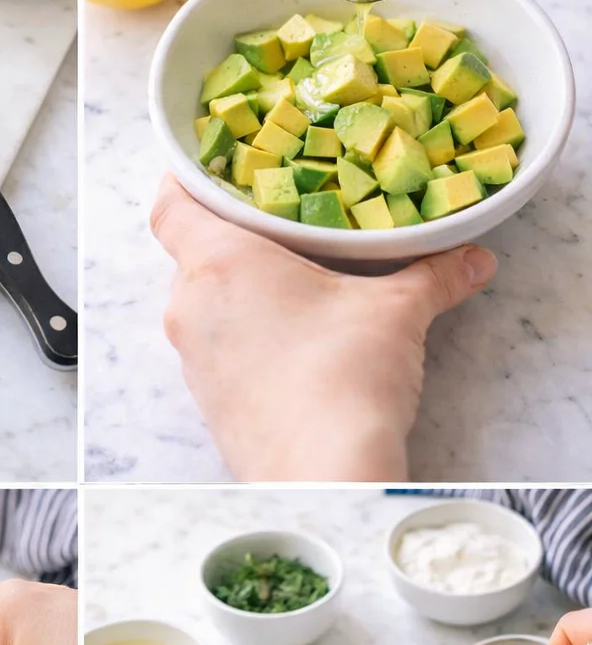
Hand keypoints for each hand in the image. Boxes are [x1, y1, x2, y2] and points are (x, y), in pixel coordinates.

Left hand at [150, 175, 496, 480]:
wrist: (321, 474)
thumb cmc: (344, 377)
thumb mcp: (397, 311)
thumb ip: (432, 274)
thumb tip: (471, 259)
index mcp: (217, 263)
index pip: (172, 203)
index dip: (190, 180)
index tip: (223, 171)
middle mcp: (190, 308)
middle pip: (194, 253)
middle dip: (238, 238)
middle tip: (288, 224)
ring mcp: (194, 361)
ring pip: (207, 304)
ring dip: (245, 293)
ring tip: (301, 284)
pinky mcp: (209, 402)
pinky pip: (220, 350)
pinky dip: (249, 337)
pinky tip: (296, 341)